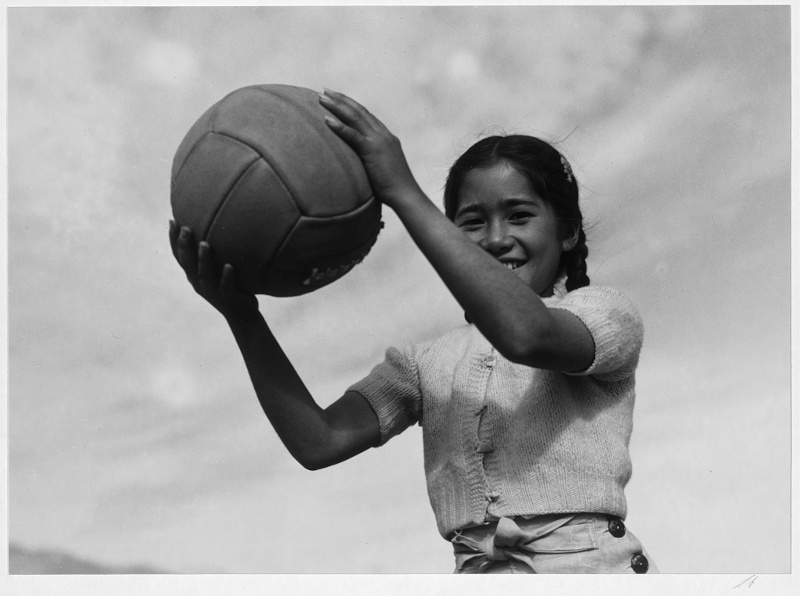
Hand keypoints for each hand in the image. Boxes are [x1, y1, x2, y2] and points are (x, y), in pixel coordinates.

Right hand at [169, 220, 258, 319]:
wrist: (241, 314)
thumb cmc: (228, 285)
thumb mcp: (214, 269)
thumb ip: (210, 252)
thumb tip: (213, 223)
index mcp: (193, 274)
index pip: (179, 255)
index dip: (173, 240)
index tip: (172, 221)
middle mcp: (198, 282)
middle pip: (187, 263)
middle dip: (184, 245)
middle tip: (186, 228)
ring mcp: (212, 291)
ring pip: (204, 274)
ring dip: (203, 259)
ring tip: (204, 244)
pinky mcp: (227, 297)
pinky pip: (226, 286)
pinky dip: (227, 276)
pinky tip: (229, 266)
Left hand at [319, 89, 421, 209]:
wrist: (406, 195)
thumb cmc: (394, 188)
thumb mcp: (383, 168)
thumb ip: (373, 160)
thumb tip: (360, 163)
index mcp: (386, 137)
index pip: (366, 115)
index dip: (351, 105)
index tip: (337, 97)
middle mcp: (383, 134)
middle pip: (359, 111)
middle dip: (341, 99)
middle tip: (325, 90)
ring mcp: (379, 141)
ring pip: (355, 118)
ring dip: (337, 106)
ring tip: (322, 98)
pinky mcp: (373, 151)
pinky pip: (353, 135)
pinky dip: (340, 126)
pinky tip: (327, 120)